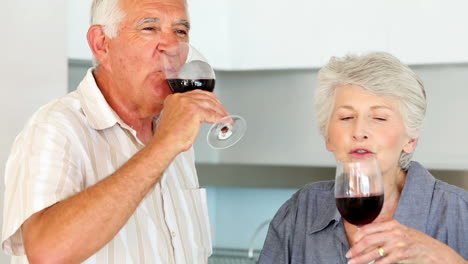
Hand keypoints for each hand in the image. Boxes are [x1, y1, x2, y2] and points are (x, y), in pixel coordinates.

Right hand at [152, 90, 227, 153]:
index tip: (216, 105)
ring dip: (221, 112)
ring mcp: (188, 103)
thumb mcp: (176, 118)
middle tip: (224, 113)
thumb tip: (201, 114)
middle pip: (206, 97)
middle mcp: (181, 98)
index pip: (197, 94)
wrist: (165, 143)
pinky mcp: (195, 111)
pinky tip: (225, 122)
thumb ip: (186, 112)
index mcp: (175, 98)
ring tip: (226, 118)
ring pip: (211, 105)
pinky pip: (213, 115)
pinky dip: (221, 119)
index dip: (209, 99)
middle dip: (218, 105)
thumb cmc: (170, 136)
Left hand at [346, 220, 465, 263]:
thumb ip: (385, 232)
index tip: (351, 243)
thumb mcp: (400, 232)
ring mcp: (398, 242)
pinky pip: (385, 260)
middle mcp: (394, 231)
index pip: (369, 228)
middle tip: (348, 255)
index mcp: (392, 224)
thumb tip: (366, 236)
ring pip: (374, 251)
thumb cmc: (416, 242)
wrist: (435, 251)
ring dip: (361, 259)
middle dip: (355, 248)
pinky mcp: (403, 253)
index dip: (357, 237)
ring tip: (352, 262)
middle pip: (368, 240)